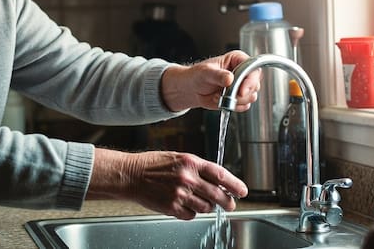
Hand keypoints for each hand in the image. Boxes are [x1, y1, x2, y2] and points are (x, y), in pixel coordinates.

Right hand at [88, 149, 247, 219]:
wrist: (130, 175)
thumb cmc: (152, 165)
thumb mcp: (178, 158)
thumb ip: (197, 168)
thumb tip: (218, 179)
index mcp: (190, 162)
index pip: (220, 174)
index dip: (235, 184)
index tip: (243, 190)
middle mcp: (187, 178)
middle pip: (218, 194)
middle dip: (228, 201)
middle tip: (230, 204)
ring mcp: (180, 194)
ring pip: (206, 207)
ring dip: (207, 207)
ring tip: (199, 201)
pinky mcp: (172, 207)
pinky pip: (191, 215)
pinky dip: (191, 212)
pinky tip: (184, 204)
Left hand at [160, 50, 259, 112]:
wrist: (192, 89)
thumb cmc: (197, 76)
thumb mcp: (205, 73)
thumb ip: (218, 75)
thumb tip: (229, 78)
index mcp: (237, 60)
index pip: (253, 68)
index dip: (250, 80)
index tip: (241, 90)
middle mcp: (243, 72)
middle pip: (255, 85)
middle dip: (241, 93)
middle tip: (225, 94)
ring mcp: (243, 86)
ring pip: (251, 97)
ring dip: (234, 100)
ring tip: (218, 95)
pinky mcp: (240, 98)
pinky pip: (244, 106)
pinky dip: (232, 106)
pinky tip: (220, 100)